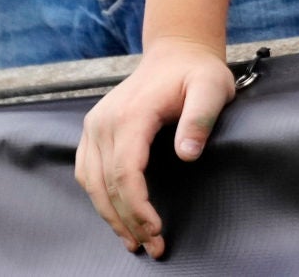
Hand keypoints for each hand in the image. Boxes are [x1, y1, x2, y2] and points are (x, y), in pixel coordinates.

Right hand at [75, 40, 234, 257]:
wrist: (175, 52)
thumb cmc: (196, 72)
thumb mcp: (212, 88)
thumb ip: (201, 118)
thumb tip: (188, 153)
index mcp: (131, 114)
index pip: (126, 173)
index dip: (138, 208)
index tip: (157, 231)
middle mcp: (105, 120)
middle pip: (107, 184)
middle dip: (127, 221)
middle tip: (152, 247)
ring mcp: (95, 124)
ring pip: (91, 182)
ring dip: (110, 216)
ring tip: (133, 241)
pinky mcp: (94, 128)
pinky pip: (86, 171)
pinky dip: (98, 197)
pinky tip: (115, 215)